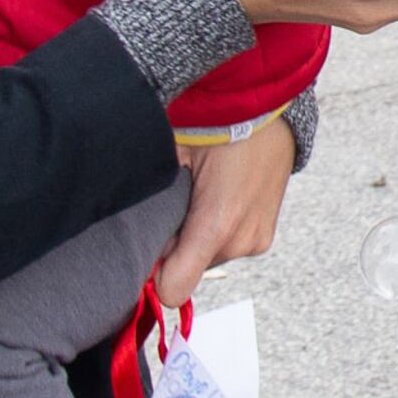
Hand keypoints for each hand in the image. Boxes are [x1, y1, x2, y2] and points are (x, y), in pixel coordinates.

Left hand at [155, 117, 293, 305]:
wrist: (268, 107)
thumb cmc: (217, 122)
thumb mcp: (172, 153)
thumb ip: (151, 199)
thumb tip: (130, 229)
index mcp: (217, 223)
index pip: (172, 290)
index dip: (154, 274)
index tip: (150, 244)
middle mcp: (242, 240)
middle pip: (189, 271)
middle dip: (176, 246)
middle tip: (178, 203)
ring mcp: (258, 240)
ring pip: (207, 259)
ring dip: (197, 238)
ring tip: (201, 195)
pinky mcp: (265, 235)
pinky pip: (228, 247)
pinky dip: (217, 232)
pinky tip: (220, 198)